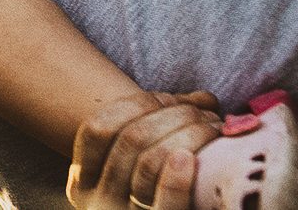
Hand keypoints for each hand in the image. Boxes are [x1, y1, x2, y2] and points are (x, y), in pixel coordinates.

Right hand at [68, 91, 220, 209]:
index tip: (168, 98)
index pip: (97, 129)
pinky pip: (163, 201)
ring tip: (213, 128)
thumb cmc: (161, 200)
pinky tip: (189, 158)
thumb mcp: (143, 173)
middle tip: (204, 112)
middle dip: (171, 113)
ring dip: (187, 132)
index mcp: (84, 183)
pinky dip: (176, 176)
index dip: (134, 104)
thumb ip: (162, 133)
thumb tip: (203, 98)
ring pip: (149, 160)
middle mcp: (97, 203)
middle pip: (129, 138)